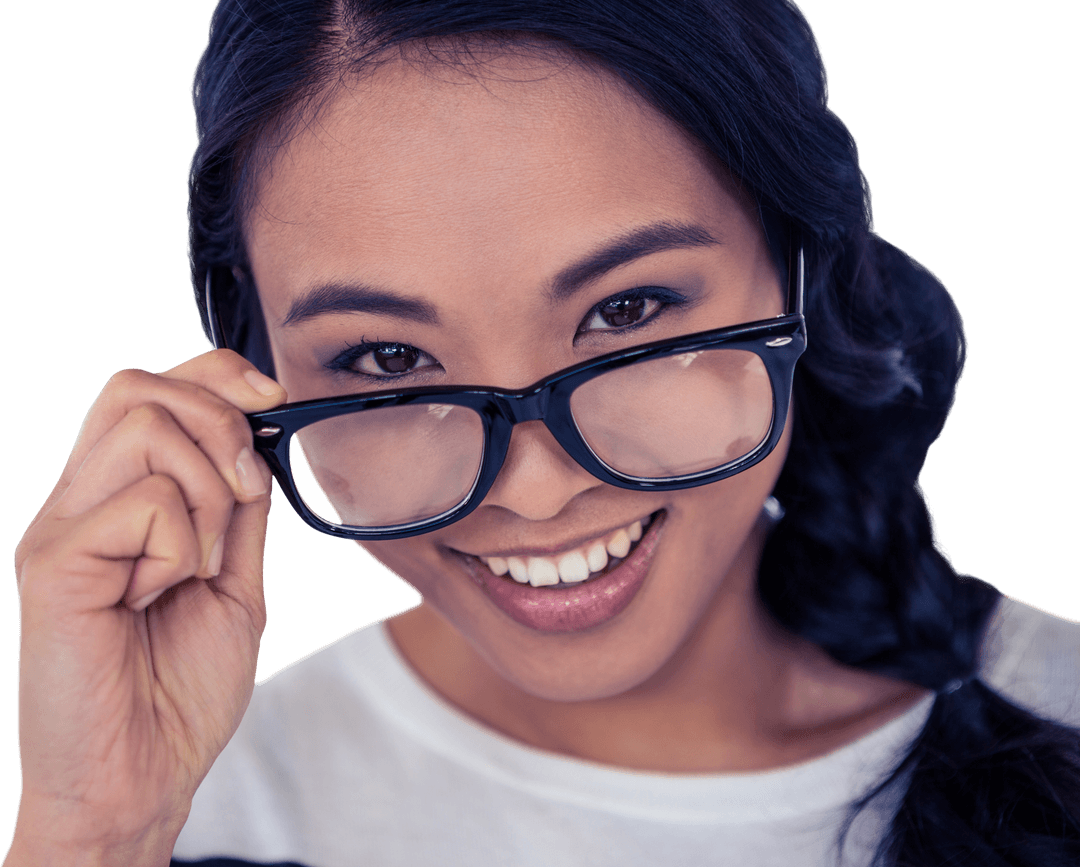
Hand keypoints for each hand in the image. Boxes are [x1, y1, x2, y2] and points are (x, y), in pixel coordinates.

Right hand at [8, 349, 285, 864]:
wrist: (144, 776)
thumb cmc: (178, 690)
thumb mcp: (233, 580)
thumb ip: (238, 513)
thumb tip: (256, 442)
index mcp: (119, 500)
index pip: (150, 390)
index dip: (217, 375)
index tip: (274, 398)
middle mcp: (81, 501)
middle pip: (138, 387)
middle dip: (219, 423)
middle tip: (240, 495)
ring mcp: (62, 527)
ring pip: (146, 428)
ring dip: (205, 493)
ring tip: (192, 564)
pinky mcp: (53, 564)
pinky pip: (145, 503)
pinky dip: (181, 547)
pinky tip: (156, 597)